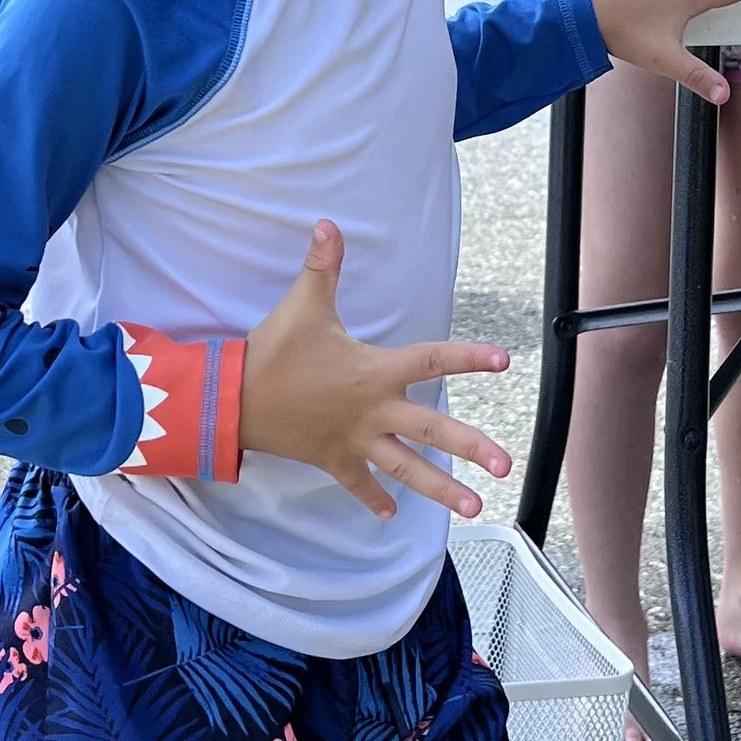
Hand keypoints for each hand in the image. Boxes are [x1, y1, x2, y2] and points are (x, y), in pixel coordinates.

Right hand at [242, 221, 513, 521]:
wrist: (234, 401)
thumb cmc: (273, 352)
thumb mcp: (302, 306)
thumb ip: (321, 266)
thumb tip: (328, 223)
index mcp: (375, 372)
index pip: (432, 360)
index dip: (469, 358)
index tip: (504, 361)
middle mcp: (373, 411)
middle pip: (432, 430)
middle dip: (470, 448)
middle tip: (505, 466)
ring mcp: (355, 440)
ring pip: (406, 468)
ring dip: (440, 489)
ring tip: (474, 507)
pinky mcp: (332, 459)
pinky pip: (358, 482)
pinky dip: (373, 498)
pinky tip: (391, 516)